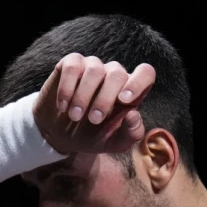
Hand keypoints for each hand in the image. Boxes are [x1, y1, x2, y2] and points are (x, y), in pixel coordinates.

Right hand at [32, 53, 155, 154]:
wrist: (62, 135)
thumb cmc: (94, 136)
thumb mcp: (116, 143)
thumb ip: (131, 132)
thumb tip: (133, 115)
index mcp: (130, 91)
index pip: (145, 73)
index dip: (138, 82)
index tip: (123, 100)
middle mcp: (114, 75)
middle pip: (117, 74)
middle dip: (104, 99)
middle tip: (94, 120)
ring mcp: (93, 66)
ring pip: (94, 69)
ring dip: (83, 96)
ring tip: (75, 116)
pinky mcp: (71, 64)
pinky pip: (72, 67)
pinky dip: (67, 87)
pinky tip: (63, 105)